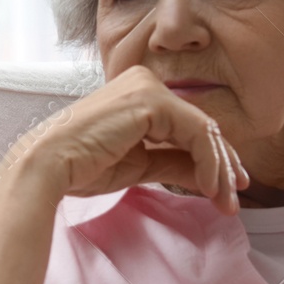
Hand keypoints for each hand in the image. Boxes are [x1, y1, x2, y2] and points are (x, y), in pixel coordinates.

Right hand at [10, 64, 248, 214]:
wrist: (49, 165)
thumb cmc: (82, 166)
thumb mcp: (140, 166)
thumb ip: (174, 164)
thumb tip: (209, 177)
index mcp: (139, 94)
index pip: (188, 125)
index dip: (214, 158)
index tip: (226, 189)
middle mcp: (146, 82)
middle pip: (201, 125)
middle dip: (223, 165)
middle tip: (233, 199)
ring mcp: (149, 87)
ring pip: (204, 129)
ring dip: (219, 169)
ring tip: (224, 202)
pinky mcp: (152, 100)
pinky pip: (197, 132)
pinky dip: (209, 162)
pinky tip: (209, 187)